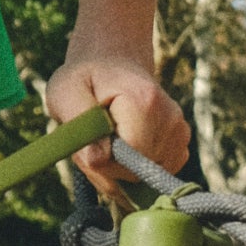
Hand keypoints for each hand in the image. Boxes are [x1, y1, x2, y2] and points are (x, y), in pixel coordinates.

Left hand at [44, 47, 188, 198]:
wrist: (111, 65)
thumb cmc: (84, 79)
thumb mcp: (65, 92)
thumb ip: (79, 123)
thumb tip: (98, 159)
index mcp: (145, 102)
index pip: (129, 160)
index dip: (101, 164)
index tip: (85, 144)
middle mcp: (172, 120)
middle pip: (136, 173)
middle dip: (105, 168)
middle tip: (89, 140)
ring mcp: (179, 135)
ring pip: (140, 180)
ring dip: (113, 170)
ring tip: (103, 139)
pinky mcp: (178, 148)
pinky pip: (146, 179)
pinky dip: (127, 172)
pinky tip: (118, 146)